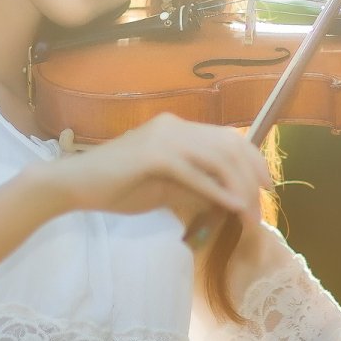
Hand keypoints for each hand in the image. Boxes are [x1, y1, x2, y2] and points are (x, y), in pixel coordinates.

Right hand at [27, 113, 270, 231]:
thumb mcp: (165, 187)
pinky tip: (232, 206)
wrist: (75, 185)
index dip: (252, 159)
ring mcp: (163, 138)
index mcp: (177, 128)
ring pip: (217, 158)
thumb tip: (228, 198)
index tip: (266, 185)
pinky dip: (217, 190)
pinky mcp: (153, 156)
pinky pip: (195, 173)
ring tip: (248, 214)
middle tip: (262, 205)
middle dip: (251, 175)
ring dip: (238, 187)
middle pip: (228, 145)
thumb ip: (195, 186)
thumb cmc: (116, 187)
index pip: (226, 137)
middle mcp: (174, 126)